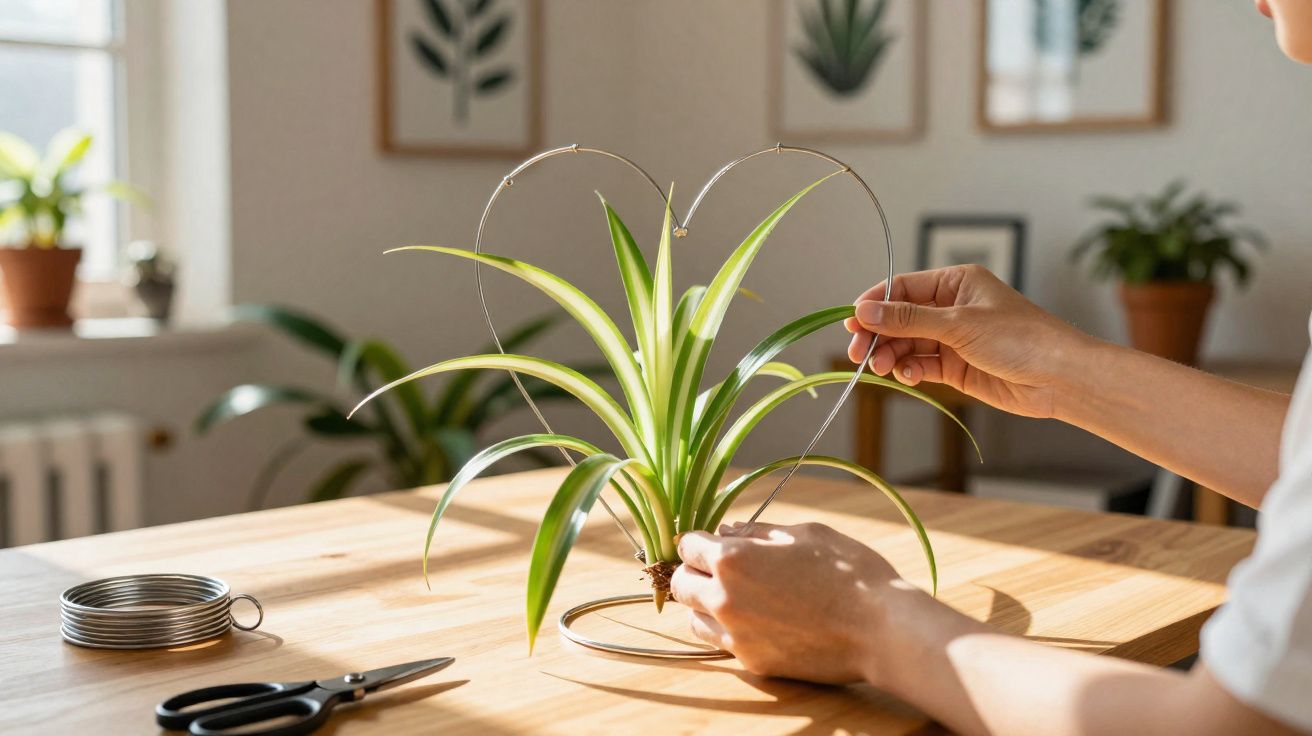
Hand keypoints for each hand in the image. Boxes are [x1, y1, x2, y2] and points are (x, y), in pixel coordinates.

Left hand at [670, 521, 917, 683]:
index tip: (709, 542)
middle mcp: (724, 599)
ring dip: (705, 604)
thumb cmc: (848, 571)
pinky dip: (729, 630)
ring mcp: (736, 636)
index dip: (698, 540)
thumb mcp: (804, 533)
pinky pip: (722, 644)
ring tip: (736, 596)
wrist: (880, 628)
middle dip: (694, 571)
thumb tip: (728, 530)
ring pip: (693, 618)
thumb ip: (758, 532)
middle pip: (681, 584)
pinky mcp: (753, 662)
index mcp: (732, 559)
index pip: (688, 546)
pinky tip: (756, 620)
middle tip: (717, 568)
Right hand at [847, 265, 1092, 418]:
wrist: (1059, 378)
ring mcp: (953, 338)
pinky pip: (921, 365)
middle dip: (878, 334)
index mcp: (956, 282)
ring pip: (907, 343)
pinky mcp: (956, 367)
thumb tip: (864, 311)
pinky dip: (909, 371)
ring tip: (881, 368)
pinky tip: (906, 377)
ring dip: (890, 355)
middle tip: (857, 352)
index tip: (852, 321)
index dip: (875, 303)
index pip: (903, 287)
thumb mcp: (959, 324)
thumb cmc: (1020, 338)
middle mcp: (952, 307)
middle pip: (899, 318)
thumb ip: (908, 319)